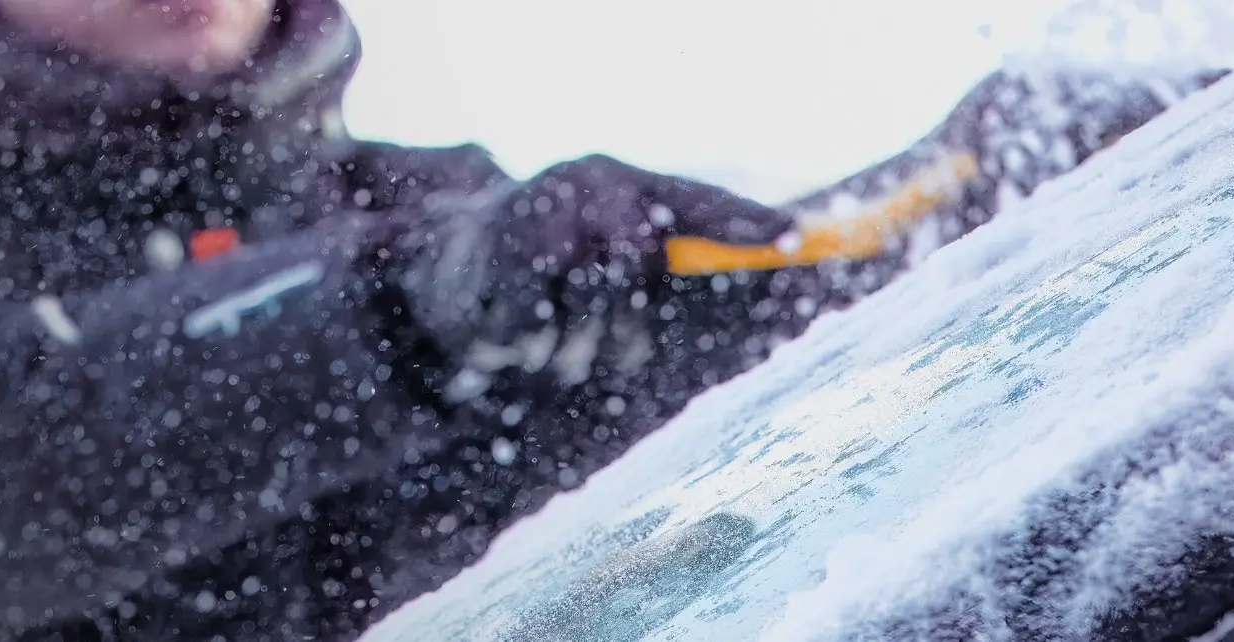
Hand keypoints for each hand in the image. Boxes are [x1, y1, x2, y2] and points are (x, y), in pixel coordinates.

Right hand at [393, 154, 792, 402]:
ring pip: (588, 305)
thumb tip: (764, 288)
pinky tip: (505, 331)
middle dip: (626, 327)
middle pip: (636, 263)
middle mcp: (582, 184)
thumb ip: (668, 259)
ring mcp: (537, 216)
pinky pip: (537, 331)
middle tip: (615, 353)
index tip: (794, 239)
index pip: (694, 199)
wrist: (439, 258)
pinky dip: (527, 347)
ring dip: (574, 348)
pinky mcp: (494, 260)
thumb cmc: (541, 262)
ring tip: (548, 345)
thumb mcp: (601, 244)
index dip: (744, 219)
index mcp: (619, 179)